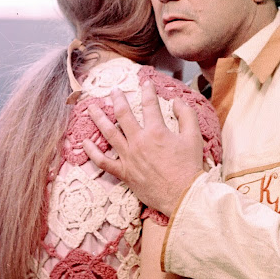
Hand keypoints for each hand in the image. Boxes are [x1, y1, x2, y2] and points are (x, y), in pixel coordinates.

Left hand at [83, 80, 204, 215]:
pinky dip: (92, 152)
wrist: (183, 196)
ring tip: (91, 108)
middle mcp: (138, 141)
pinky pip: (103, 161)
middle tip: (113, 90)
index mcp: (156, 131)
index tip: (146, 82)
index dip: (148, 90)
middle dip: (117, 99)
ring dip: (98, 118)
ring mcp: (128, 157)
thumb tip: (177, 100)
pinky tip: (85, 143)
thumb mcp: (194, 137)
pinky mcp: (124, 173)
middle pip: (123, 114)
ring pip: (108, 133)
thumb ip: (186, 115)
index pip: (149, 104)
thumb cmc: (189, 167)